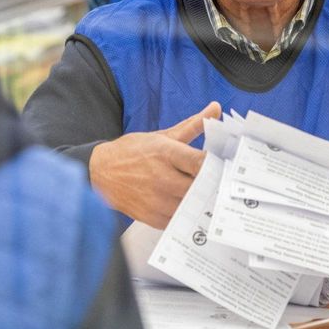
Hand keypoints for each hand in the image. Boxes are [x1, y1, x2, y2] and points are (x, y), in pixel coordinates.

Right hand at [89, 102, 220, 228]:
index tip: (228, 166)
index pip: (200, 163)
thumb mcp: (163, 136)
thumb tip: (215, 108)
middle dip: (213, 185)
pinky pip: (179, 220)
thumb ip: (193, 125)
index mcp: (165, 153)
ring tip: (209, 196)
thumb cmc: (132, 152)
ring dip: (201, 201)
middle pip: (200, 187)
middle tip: (224, 184)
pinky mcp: (152, 217)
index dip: (218, 166)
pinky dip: (187, 214)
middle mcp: (161, 177)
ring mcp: (156, 199)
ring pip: (192, 206)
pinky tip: (190, 206)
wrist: (101, 172)